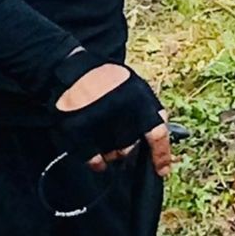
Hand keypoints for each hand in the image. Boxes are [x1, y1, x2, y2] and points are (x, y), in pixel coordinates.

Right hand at [55, 63, 171, 176]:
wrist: (71, 65)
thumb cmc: (107, 77)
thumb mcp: (137, 86)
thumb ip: (151, 109)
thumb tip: (162, 134)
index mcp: (139, 101)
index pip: (157, 135)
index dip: (161, 156)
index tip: (162, 170)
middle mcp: (120, 114)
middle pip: (130, 147)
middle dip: (128, 146)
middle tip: (119, 135)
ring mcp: (97, 123)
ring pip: (112, 154)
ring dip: (112, 152)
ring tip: (104, 135)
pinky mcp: (77, 130)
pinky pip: (92, 159)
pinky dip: (96, 162)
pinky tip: (97, 158)